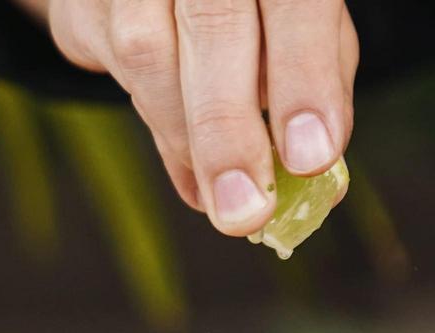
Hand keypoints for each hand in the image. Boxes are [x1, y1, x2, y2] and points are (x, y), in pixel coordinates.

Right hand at [35, 0, 357, 235]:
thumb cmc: (262, 5)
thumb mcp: (310, 25)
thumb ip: (321, 86)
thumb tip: (320, 180)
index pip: (295, 3)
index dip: (304, 76)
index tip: (309, 157)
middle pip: (212, 20)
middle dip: (228, 128)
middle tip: (245, 210)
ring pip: (147, 49)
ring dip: (187, 138)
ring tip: (222, 196)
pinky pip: (113, 63)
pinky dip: (161, 128)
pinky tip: (191, 164)